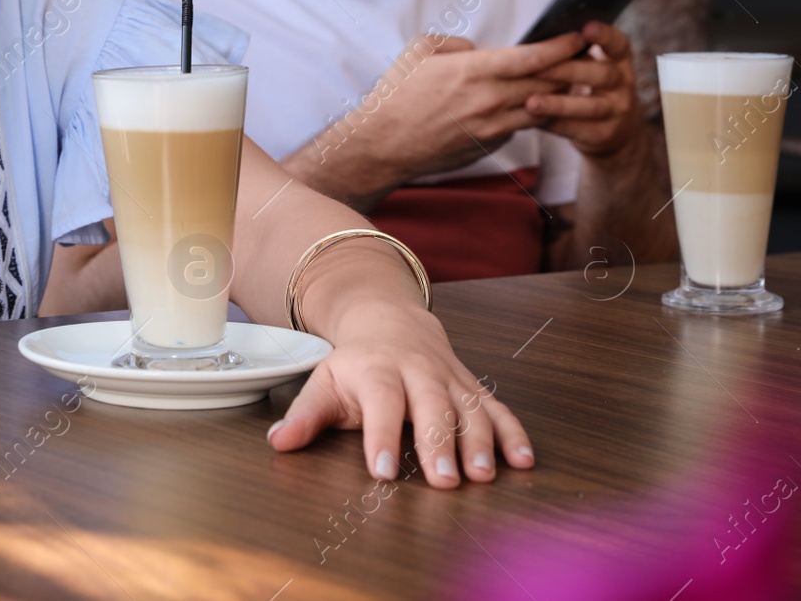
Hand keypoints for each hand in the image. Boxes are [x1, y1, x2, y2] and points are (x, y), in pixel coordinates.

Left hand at [267, 301, 533, 487]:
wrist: (390, 320)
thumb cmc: (356, 363)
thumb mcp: (324, 382)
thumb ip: (305, 415)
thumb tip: (278, 442)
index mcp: (376, 370)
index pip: (380, 401)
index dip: (381, 435)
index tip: (383, 470)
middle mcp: (417, 371)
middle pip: (431, 405)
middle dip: (438, 444)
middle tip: (443, 481)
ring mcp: (449, 377)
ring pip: (469, 407)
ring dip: (479, 442)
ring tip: (482, 476)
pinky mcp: (472, 386)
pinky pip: (497, 408)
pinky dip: (513, 433)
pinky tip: (522, 461)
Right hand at [322, 32, 583, 182]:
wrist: (384, 145)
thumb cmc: (396, 96)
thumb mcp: (417, 52)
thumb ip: (453, 43)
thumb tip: (478, 49)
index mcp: (473, 71)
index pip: (533, 57)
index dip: (562, 45)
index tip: (578, 36)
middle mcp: (488, 100)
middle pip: (546, 82)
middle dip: (569, 68)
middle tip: (585, 57)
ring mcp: (491, 126)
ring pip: (541, 107)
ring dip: (558, 95)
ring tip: (570, 81)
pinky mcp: (489, 145)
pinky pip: (520, 126)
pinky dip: (531, 114)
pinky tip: (534, 105)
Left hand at [526, 22, 643, 157]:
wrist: (616, 132)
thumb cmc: (590, 87)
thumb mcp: (591, 67)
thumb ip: (572, 55)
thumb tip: (532, 43)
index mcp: (619, 60)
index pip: (619, 44)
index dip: (605, 35)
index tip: (587, 28)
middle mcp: (623, 83)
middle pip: (602, 75)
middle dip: (569, 71)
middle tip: (539, 69)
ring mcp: (617, 110)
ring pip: (589, 107)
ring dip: (558, 104)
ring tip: (531, 102)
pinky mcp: (604, 134)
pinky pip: (577, 129)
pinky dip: (553, 123)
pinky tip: (532, 118)